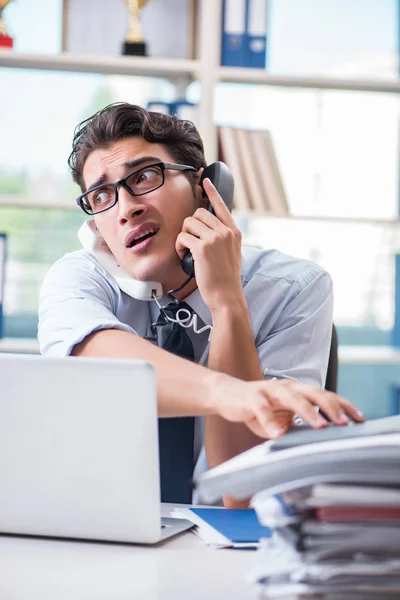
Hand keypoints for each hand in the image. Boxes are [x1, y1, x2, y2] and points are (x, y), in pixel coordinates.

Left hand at [175, 178, 243, 310]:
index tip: (204, 180)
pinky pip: (183, 237)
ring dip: (183, 236)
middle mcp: (226, 232)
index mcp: (234, 232)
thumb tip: (208, 227)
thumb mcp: (232, 253)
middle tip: (190, 241)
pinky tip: (184, 256)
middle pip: (199, 213)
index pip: (222, 206)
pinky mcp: (202, 248)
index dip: (211, 192)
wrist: (226, 295)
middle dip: (189, 226)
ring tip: (187, 251)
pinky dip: (179, 247)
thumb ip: (224, 238)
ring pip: (188, 223)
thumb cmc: (226, 278)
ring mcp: (215, 239)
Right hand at [213, 375, 364, 438]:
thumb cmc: (258, 408)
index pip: (326, 396)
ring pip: (293, 398)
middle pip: (314, 393)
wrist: (227, 395)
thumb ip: (298, 426)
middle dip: (331, 407)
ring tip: (320, 426)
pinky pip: (263, 410)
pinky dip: (271, 422)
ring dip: (308, 412)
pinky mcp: (252, 398)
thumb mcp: (282, 418)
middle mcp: (287, 387)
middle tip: (344, 423)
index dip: (343, 406)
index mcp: (298, 391)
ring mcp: (270, 390)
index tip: (359, 419)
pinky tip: (278, 434)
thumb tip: (320, 443)